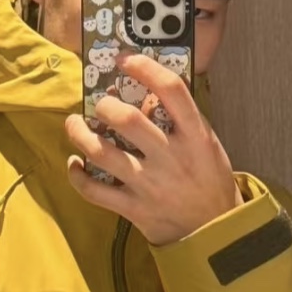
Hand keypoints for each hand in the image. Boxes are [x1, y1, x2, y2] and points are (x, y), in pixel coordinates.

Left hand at [64, 50, 242, 246]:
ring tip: (75, 125)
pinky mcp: (133, 208)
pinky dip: (77, 175)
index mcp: (195, 136)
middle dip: (105, 105)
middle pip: (127, 120)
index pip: (171, 90)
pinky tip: (75, 164)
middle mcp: (171, 157)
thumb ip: (182, 120)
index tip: (126, 60)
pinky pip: (94, 191)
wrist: (215, 232)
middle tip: (100, 104)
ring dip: (80, 134)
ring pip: (102, 152)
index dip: (145, 68)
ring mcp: (149, 184)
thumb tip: (146, 93)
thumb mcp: (207, 144)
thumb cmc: (209, 180)